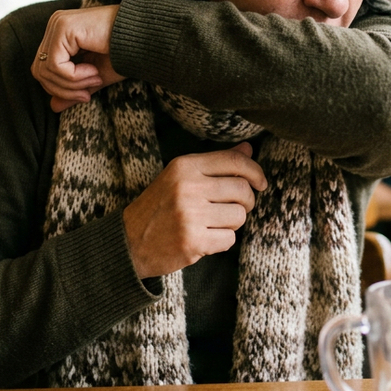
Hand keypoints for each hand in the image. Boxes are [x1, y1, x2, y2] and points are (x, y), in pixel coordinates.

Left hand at [31, 5, 124, 111]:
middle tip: (87, 94)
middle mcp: (55, 25)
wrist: (144, 37)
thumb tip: (53, 106)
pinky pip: (55, 64)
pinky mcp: (64, 27)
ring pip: (45, 70)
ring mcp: (58, 24)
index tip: (86, 95)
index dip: (61, 89)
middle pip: (40, 71)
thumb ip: (73, 88)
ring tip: (95, 78)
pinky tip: (93, 70)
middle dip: (64, 90)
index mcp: (61, 34)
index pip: (43, 69)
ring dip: (72, 83)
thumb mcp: (94, 76)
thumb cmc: (124, 53)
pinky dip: (74, 76)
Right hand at [122, 142, 267, 278]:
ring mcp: (190, 215)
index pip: (234, 162)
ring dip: (231, 223)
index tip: (261, 183)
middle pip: (242, 191)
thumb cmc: (160, 206)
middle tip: (235, 209)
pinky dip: (221, 241)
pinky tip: (204, 239)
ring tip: (212, 224)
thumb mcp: (181, 176)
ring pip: (239, 217)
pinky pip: (229, 239)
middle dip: (246, 202)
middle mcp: (187, 187)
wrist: (129, 241)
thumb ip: (215, 163)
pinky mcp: (193, 241)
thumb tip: (248, 149)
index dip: (255, 172)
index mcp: (184, 166)